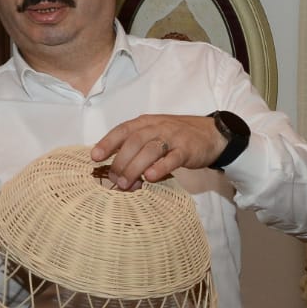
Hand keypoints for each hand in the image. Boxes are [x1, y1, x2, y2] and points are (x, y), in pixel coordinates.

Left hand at [91, 113, 224, 189]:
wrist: (211, 134)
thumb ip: (136, 147)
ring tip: (126, 184)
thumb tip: (114, 169)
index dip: (107, 142)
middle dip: (121, 162)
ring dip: (135, 168)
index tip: (95, 157)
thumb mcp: (154, 134)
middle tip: (114, 180)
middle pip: (134, 142)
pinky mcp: (187, 150)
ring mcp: (173, 138)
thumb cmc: (176, 136)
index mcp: (146, 122)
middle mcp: (157, 127)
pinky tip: (150, 177)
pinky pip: (172, 158)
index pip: (123, 130)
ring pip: (150, 150)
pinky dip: (160, 167)